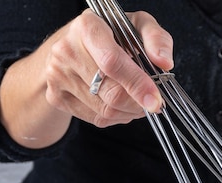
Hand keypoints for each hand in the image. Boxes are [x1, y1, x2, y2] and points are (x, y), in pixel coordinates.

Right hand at [0, 9, 173, 147]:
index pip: (112, 62)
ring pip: (105, 110)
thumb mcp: (135, 25)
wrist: (67, 47)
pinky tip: (120, 105)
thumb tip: (165, 63)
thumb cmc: (108, 36)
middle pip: (111, 92)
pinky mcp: (56, 96)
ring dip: (129, 112)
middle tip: (152, 102)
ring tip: (137, 102)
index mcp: (88, 27)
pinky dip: (115, 117)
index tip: (156, 100)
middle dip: (138, 103)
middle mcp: (67, 50)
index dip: (137, 84)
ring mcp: (58, 75)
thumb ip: (156, 38)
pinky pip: (95, 118)